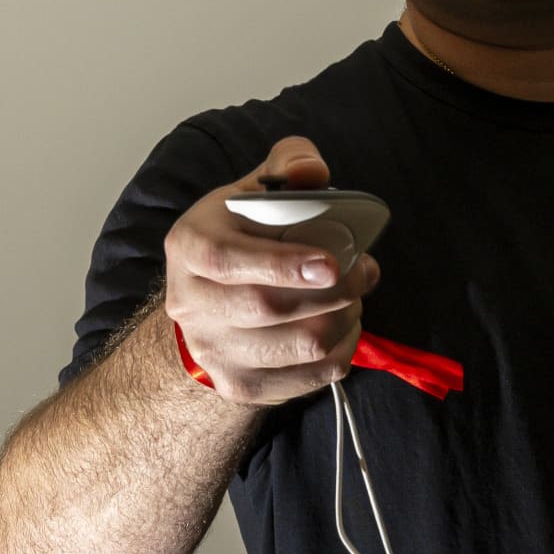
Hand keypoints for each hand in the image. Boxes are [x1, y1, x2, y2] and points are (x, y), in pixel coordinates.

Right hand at [163, 136, 381, 405]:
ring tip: (355, 298)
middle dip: (332, 292)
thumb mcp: (256, 190)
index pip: (225, 260)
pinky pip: (308, 378)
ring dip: (343, 320)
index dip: (280, 263)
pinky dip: (341, 352)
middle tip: (364, 273)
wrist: (208, 301)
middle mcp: (190, 303)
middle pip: (266, 308)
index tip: (331, 263)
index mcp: (189, 245)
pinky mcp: (240, 385)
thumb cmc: (242, 235)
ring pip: (296, 346)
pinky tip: (345, 327)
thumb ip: (288, 167)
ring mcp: (212, 351)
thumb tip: (313, 172)